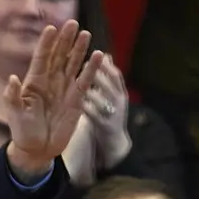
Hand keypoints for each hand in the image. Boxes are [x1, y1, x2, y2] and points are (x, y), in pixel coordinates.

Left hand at [3, 20, 102, 178]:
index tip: (51, 28)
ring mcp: (63, 89)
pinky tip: (98, 56)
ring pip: (73, 64)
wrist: (38, 149)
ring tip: (85, 33)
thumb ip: (12, 97)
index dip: (46, 43)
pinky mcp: (76, 99)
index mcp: (33, 82)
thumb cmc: (22, 131)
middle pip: (59, 56)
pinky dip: (92, 69)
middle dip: (65, 40)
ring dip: (79, 49)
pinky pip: (85, 80)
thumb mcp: (14, 114)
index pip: (41, 58)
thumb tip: (12, 79)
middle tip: (72, 23)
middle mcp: (49, 82)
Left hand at [81, 53, 130, 169]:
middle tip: (86, 62)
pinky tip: (78, 101)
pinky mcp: (105, 126)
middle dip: (100, 72)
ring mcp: (113, 114)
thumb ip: (106, 78)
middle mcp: (119, 101)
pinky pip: (95, 115)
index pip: (115, 75)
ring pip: (104, 98)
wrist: (113, 144)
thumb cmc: (108, 115)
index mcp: (120, 92)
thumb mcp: (109, 95)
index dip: (107, 64)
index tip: (96, 53)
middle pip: (110, 84)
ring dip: (94, 88)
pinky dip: (88, 108)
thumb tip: (106, 55)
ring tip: (82, 80)